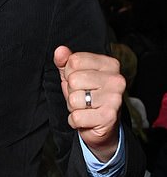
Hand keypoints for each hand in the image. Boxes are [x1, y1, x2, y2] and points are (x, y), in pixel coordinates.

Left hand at [54, 46, 125, 161]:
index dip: (69, 74)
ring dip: (73, 107)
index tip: (79, 82)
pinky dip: (75, 121)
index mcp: (109, 64)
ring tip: (85, 108)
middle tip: (82, 97)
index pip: (74, 61)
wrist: (102, 125)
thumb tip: (60, 50)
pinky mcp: (108, 117)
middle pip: (73, 80)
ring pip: (74, 99)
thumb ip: (65, 61)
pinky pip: (76, 117)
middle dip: (71, 92)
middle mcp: (116, 79)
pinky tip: (86, 119)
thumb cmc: (87, 96)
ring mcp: (114, 99)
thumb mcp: (74, 75)